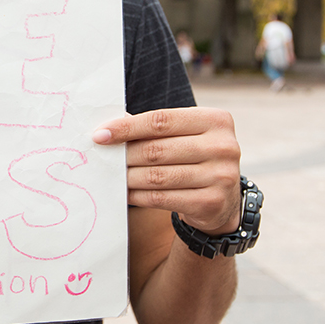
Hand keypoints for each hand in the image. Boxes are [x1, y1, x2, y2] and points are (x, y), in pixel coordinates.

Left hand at [93, 108, 240, 235]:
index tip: (100, 135)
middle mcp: (223, 146)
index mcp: (215, 120)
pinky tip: (126, 192)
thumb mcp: (184, 135)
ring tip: (112, 175)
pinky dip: (138, 195)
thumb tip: (109, 127)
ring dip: (129, 177)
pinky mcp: (212, 203)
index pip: (161, 121)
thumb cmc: (194, 158)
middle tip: (104, 158)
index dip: (127, 128)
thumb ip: (154, 129)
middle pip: (157, 149)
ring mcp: (221, 176)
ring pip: (157, 176)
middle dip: (125, 155)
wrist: (224, 199)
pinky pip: (162, 198)